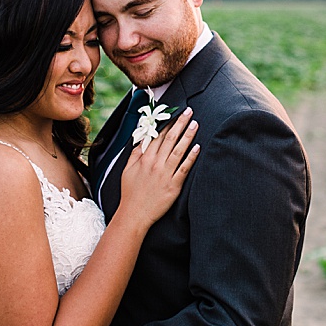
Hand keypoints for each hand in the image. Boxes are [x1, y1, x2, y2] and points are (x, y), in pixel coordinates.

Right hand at [120, 107, 199, 227]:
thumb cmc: (130, 193)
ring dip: (188, 136)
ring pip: (179, 150)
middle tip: (189, 112)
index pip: (157, 136)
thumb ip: (135, 153)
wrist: (134, 214)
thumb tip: (141, 140)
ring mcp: (165, 174)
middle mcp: (155, 164)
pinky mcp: (174, 185)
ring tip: (195, 124)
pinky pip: (184, 168)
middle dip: (180, 123)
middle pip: (170, 139)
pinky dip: (191, 157)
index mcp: (144, 159)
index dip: (167, 123)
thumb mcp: (127, 170)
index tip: (174, 113)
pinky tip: (197, 147)